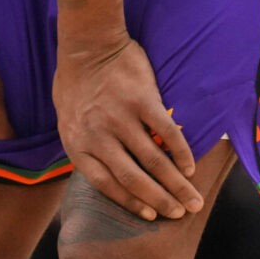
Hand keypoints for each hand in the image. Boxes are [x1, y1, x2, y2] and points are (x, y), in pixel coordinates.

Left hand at [53, 35, 201, 221]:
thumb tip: (104, 168)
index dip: (131, 203)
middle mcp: (99, 136)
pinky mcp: (142, 100)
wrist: (87, 43)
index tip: (150, 215)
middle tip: (180, 214)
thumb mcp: (68, 119)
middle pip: (134, 179)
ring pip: (154, 161)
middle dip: (160, 201)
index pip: (106, 185)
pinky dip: (181, 152)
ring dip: (176, 184)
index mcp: (78, 144)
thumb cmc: (75, 81)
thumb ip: (86, 144)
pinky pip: (167, 132)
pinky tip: (191, 166)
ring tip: (192, 199)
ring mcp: (121, 118)